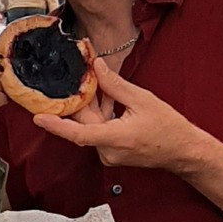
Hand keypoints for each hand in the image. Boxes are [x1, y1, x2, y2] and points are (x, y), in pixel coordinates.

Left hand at [35, 56, 206, 170]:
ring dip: (94, 107)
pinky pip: (99, 132)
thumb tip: (97, 66)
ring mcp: (109, 155)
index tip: (39, 118)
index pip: (78, 133)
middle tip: (82, 76)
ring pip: (91, 127)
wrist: (183, 151)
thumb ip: (115, 85)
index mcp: (114, 138)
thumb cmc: (168, 128)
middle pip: (84, 124)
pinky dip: (101, 116)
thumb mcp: (142, 99)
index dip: (56, 125)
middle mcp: (108, 151)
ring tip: (102, 86)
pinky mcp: (112, 154)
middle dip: (82, 101)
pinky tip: (110, 101)